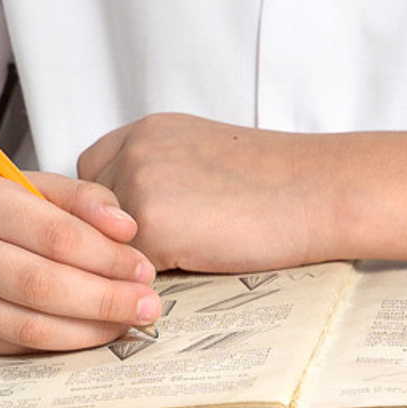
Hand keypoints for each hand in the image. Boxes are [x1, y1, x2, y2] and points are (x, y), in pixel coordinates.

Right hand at [0, 168, 157, 354]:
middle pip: (45, 285)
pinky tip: (89, 334)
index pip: (57, 236)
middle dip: (106, 299)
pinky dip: (60, 343)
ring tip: (126, 322)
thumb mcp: (24, 185)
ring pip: (31, 325)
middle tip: (148, 303)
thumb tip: (127, 229)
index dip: (108, 257)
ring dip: (89, 329)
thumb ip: (80, 198)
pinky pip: (16, 345)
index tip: (144, 268)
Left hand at [76, 115, 334, 273]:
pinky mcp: (153, 224)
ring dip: (134, 259)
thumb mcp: (201, 155)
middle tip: (164, 249)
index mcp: (146, 130)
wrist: (319, 189)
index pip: (90, 174)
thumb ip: (156, 173)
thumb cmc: (276, 181)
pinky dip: (155, 277)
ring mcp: (138, 183)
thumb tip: (122, 221)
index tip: (134, 228)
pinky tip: (197, 264)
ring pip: (105, 245)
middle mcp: (134, 149)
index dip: (108, 209)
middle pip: (87, 213)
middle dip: (114, 237)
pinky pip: (130, 269)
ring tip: (188, 255)